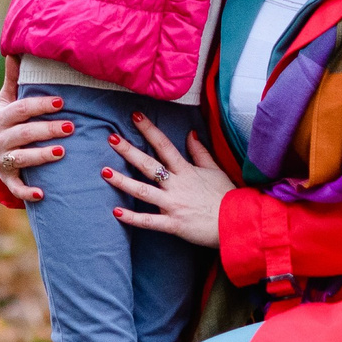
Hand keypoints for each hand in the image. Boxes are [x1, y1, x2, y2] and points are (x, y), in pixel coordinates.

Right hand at [0, 57, 70, 202]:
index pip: (21, 109)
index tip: (61, 102)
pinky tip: (43, 193)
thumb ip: (15, 79)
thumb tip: (15, 50)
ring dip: (41, 156)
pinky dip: (28, 192)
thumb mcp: (8, 100)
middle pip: (24, 133)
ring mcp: (2, 160)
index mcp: (0, 117)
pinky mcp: (7, 179)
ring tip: (62, 152)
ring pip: (22, 158)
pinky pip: (16, 188)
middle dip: (47, 129)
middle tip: (71, 126)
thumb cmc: (9, 120)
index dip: (40, 105)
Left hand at [104, 113, 234, 248]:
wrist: (237, 222)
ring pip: (143, 191)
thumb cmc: (227, 196)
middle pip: (148, 164)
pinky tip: (116, 212)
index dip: (149, 130)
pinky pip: (149, 221)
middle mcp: (176, 185)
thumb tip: (190, 133)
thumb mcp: (215, 170)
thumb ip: (200, 152)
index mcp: (186, 170)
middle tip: (111, 138)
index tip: (135, 117)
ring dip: (122, 181)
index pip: (164, 146)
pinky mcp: (173, 223)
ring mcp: (173, 204)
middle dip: (129, 151)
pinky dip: (132, 218)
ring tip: (104, 172)